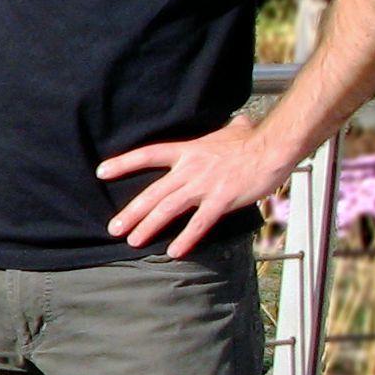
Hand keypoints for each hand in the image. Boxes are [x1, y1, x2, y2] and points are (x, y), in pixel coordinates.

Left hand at [98, 114, 300, 256]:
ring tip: (133, 241)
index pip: (147, 154)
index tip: (102, 172)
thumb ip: (226, 130)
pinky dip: (186, 238)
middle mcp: (190, 169)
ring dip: (148, 226)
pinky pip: (199, 223)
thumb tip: (238, 122)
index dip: (123, 163)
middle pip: (152, 192)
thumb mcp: (232, 130)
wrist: (273, 147)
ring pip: (168, 208)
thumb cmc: (253, 140)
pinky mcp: (221, 200)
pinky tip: (174, 251)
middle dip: (131, 212)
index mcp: (187, 151)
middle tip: (113, 229)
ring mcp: (204, 186)